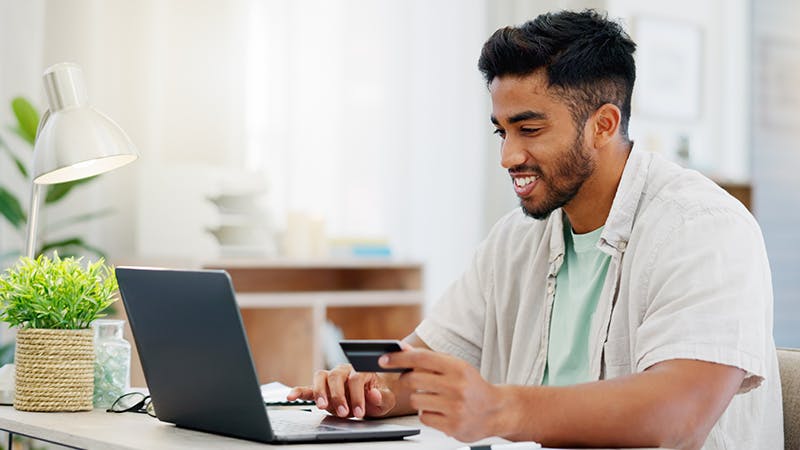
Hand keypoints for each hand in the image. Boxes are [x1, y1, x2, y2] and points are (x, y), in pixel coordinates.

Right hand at [287, 364, 396, 418]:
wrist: (372, 397)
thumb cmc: (378, 396)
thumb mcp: (386, 399)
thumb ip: (382, 397)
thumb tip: (374, 395)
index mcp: (361, 369)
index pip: (356, 378)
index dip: (357, 395)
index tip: (360, 412)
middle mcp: (344, 370)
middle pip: (336, 376)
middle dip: (339, 396)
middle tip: (344, 413)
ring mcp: (331, 378)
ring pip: (321, 377)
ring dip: (320, 392)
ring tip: (322, 406)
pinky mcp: (321, 388)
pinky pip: (307, 387)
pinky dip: (299, 391)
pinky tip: (291, 397)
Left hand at [380, 348, 502, 441]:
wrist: (496, 411)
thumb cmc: (473, 387)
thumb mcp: (456, 367)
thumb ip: (430, 360)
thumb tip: (403, 349)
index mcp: (458, 368)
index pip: (421, 358)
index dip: (399, 358)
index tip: (384, 360)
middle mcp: (457, 386)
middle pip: (413, 380)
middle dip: (407, 380)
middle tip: (412, 381)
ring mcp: (454, 407)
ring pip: (416, 400)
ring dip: (420, 399)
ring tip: (435, 399)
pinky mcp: (452, 426)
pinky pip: (424, 417)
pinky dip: (428, 414)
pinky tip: (441, 412)